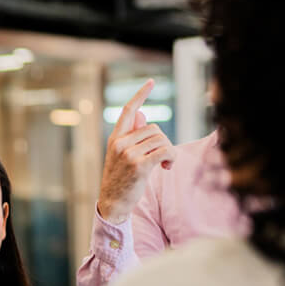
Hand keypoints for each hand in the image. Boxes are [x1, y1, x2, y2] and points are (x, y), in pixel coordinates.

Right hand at [97, 79, 176, 224]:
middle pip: (154, 128)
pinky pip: (165, 151)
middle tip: (164, 158)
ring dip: (169, 151)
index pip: (128, 110)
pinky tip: (167, 166)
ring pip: (162, 140)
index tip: (151, 82)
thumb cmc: (120, 179)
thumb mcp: (123, 155)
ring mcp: (129, 154)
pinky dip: (171, 157)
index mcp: (115, 138)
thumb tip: (142, 113)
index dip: (140, 94)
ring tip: (165, 164)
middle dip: (164, 142)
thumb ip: (132, 135)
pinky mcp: (140, 165)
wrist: (113, 203)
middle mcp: (120, 143)